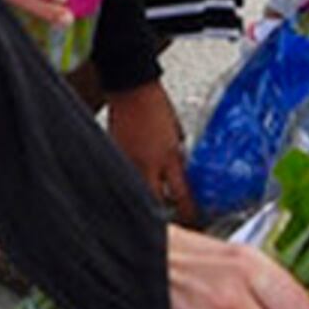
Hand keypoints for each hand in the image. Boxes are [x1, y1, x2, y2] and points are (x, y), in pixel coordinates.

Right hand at [103, 80, 195, 219]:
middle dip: (167, 216)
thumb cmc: (156, 104)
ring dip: (148, 202)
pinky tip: (137, 186)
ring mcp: (129, 163)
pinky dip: (133, 186)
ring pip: (139, 195)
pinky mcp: (115, 157)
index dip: (189, 212)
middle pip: (157, 204)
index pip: (181, 195)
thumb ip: (177, 156)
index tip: (193, 217)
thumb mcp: (177, 133)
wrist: (131, 88)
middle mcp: (147, 164)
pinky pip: (126, 180)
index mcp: (168, 157)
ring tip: (155, 207)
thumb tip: (181, 173)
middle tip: (174, 219)